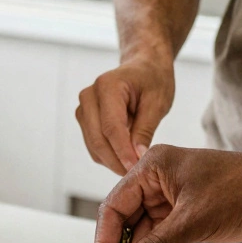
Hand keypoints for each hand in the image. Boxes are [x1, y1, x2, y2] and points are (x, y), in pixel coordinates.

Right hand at [76, 58, 174, 174]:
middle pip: (98, 139)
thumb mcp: (157, 102)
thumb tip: (136, 158)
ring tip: (134, 166)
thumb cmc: (153, 80)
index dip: (122, 151)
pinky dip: (108, 156)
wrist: (143, 67)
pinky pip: (93, 146)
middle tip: (137, 175)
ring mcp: (83, 108)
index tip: (135, 169)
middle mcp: (89, 96)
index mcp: (107, 86)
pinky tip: (125, 157)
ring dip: (112, 161)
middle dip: (116, 161)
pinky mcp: (84, 120)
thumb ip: (145, 130)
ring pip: (94, 146)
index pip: (111, 127)